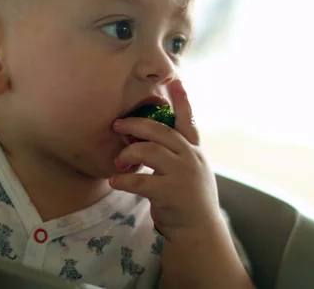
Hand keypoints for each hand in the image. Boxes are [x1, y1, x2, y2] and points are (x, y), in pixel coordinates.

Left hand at [110, 79, 220, 238]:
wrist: (199, 232)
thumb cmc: (188, 201)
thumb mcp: (190, 173)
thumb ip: (176, 156)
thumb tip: (148, 140)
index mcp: (194, 152)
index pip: (187, 121)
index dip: (182, 101)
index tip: (174, 81)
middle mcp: (190, 158)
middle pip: (161, 130)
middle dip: (137, 124)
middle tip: (117, 124)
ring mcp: (182, 174)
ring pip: (150, 150)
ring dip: (128, 152)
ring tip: (118, 161)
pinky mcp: (170, 192)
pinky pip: (140, 180)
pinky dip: (123, 179)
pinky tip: (115, 180)